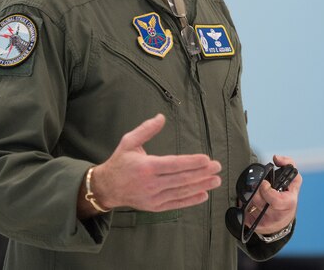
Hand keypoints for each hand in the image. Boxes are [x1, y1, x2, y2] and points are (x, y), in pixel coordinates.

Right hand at [82, 114, 221, 215]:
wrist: (106, 187)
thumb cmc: (120, 162)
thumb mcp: (129, 142)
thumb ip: (146, 129)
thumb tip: (161, 117)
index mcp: (146, 167)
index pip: (174, 164)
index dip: (191, 162)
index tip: (206, 159)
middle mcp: (151, 184)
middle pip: (181, 179)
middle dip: (202, 173)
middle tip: (217, 167)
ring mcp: (153, 197)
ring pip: (181, 192)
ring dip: (201, 186)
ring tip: (216, 181)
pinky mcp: (154, 206)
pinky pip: (176, 204)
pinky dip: (190, 201)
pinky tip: (203, 195)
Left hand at [245, 155, 301, 234]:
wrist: (283, 221)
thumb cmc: (288, 197)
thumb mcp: (294, 182)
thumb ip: (289, 165)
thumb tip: (276, 158)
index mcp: (288, 204)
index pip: (275, 199)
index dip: (266, 190)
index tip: (264, 183)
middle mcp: (276, 216)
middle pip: (258, 200)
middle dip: (255, 190)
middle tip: (256, 185)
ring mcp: (264, 222)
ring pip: (249, 205)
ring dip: (249, 196)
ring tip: (253, 191)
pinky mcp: (253, 226)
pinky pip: (243, 212)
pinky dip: (244, 204)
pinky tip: (250, 201)